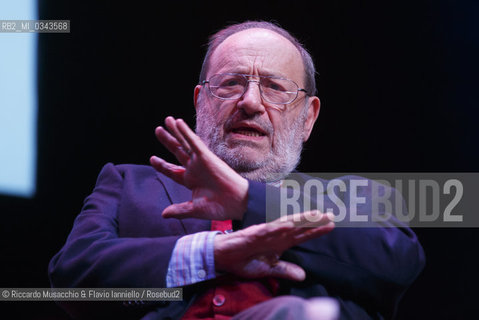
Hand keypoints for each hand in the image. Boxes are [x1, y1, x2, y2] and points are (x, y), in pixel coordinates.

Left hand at [150, 117, 248, 220]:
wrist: (236, 203)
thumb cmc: (220, 207)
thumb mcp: (195, 209)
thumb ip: (179, 210)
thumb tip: (163, 214)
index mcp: (191, 181)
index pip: (173, 170)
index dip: (162, 165)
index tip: (152, 159)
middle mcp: (195, 168)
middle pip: (177, 151)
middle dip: (168, 141)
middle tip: (158, 130)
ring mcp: (200, 161)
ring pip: (184, 143)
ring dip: (176, 132)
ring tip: (167, 120)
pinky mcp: (206, 157)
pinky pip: (194, 142)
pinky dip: (186, 132)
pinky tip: (178, 122)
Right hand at [214, 210, 334, 280]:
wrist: (223, 258)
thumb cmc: (244, 260)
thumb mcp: (268, 269)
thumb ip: (284, 269)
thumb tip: (303, 276)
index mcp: (280, 242)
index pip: (302, 235)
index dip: (316, 231)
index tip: (332, 225)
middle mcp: (276, 235)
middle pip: (298, 226)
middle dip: (314, 221)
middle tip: (331, 215)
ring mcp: (265, 233)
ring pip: (286, 224)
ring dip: (300, 220)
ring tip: (314, 215)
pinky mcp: (252, 234)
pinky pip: (266, 230)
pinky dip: (277, 227)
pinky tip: (288, 224)